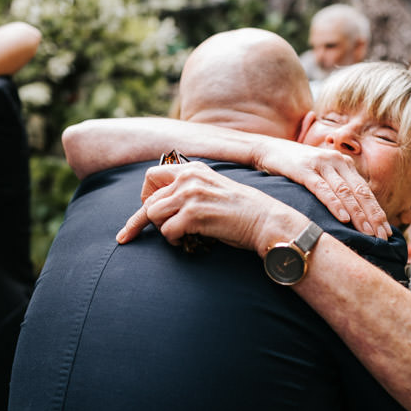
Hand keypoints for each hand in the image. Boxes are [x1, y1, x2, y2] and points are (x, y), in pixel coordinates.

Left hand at [116, 162, 300, 253]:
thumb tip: (157, 207)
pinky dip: (174, 241)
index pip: (151, 176)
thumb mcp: (212, 189)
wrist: (265, 221)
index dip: (145, 196)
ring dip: (164, 231)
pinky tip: (190, 241)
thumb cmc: (240, 211)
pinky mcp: (194, 214)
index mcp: (192, 168)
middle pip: (149, 202)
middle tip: (163, 235)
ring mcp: (190, 195)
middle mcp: (189, 177)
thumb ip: (188, 190)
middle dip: (148, 222)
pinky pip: (167, 232)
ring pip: (153, 216)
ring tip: (182, 236)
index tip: (147, 211)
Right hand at [255, 138, 389, 238]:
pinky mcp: (304, 169)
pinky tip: (343, 218)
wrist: (266, 148)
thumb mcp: (320, 173)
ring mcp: (321, 164)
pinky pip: (323, 189)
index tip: (386, 232)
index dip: (377, 212)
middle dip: (373, 216)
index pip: (366, 191)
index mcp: (344, 163)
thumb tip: (352, 214)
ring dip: (358, 214)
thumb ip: (336, 186)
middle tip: (382, 237)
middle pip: (360, 192)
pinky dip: (335, 204)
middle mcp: (336, 161)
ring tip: (367, 232)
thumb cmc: (294, 166)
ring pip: (345, 192)